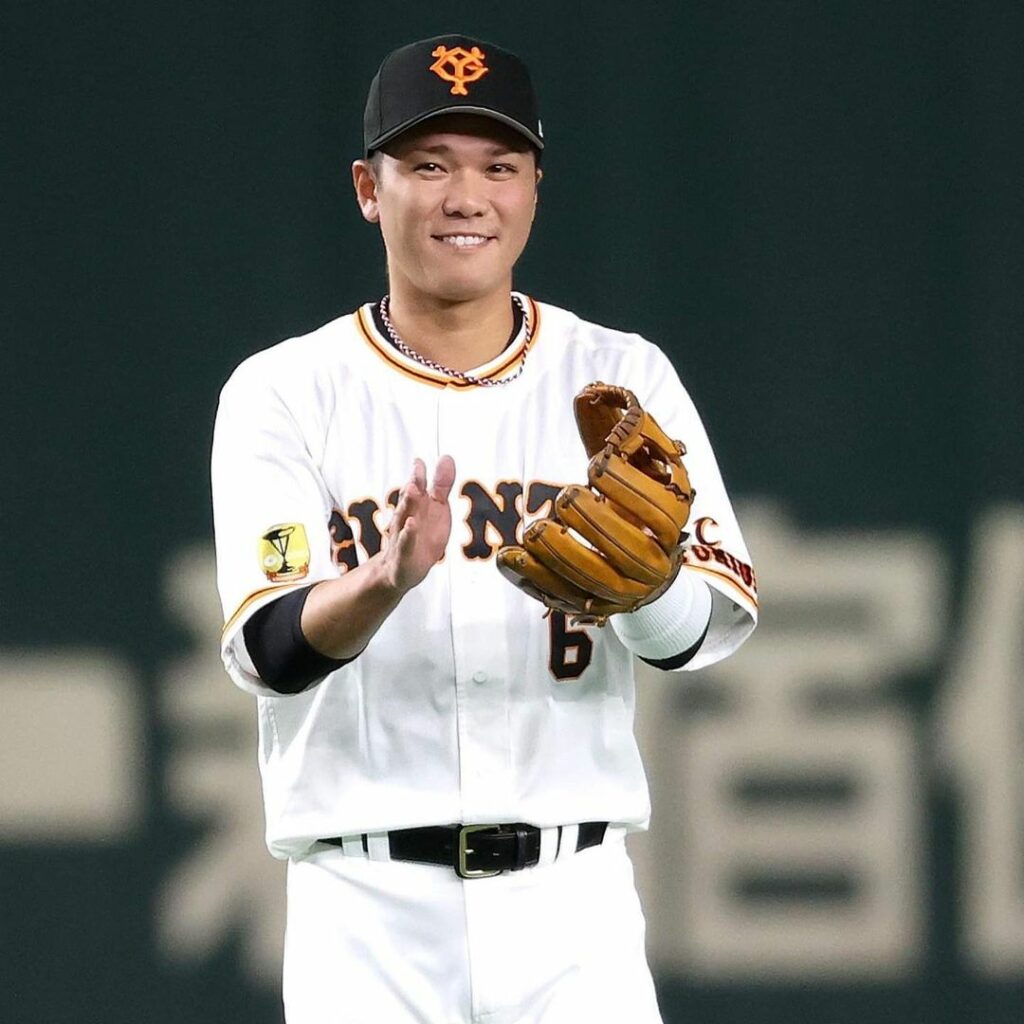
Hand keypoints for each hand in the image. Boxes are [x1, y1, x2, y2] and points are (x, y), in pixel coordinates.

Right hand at [381, 455, 455, 593]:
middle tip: (417, 467)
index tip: (420, 461)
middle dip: (413, 483)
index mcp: (415, 505)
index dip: (419, 474)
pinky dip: (408, 534)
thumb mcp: (436, 508)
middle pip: (409, 499)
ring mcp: (402, 536)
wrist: (400, 570)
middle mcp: (406, 517)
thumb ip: (441, 484)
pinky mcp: (403, 556)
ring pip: (403, 518)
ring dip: (407, 503)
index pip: (416, 486)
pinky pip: (405, 544)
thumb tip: (446, 457)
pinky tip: (411, 524)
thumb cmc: (421, 535)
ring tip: (412, 489)